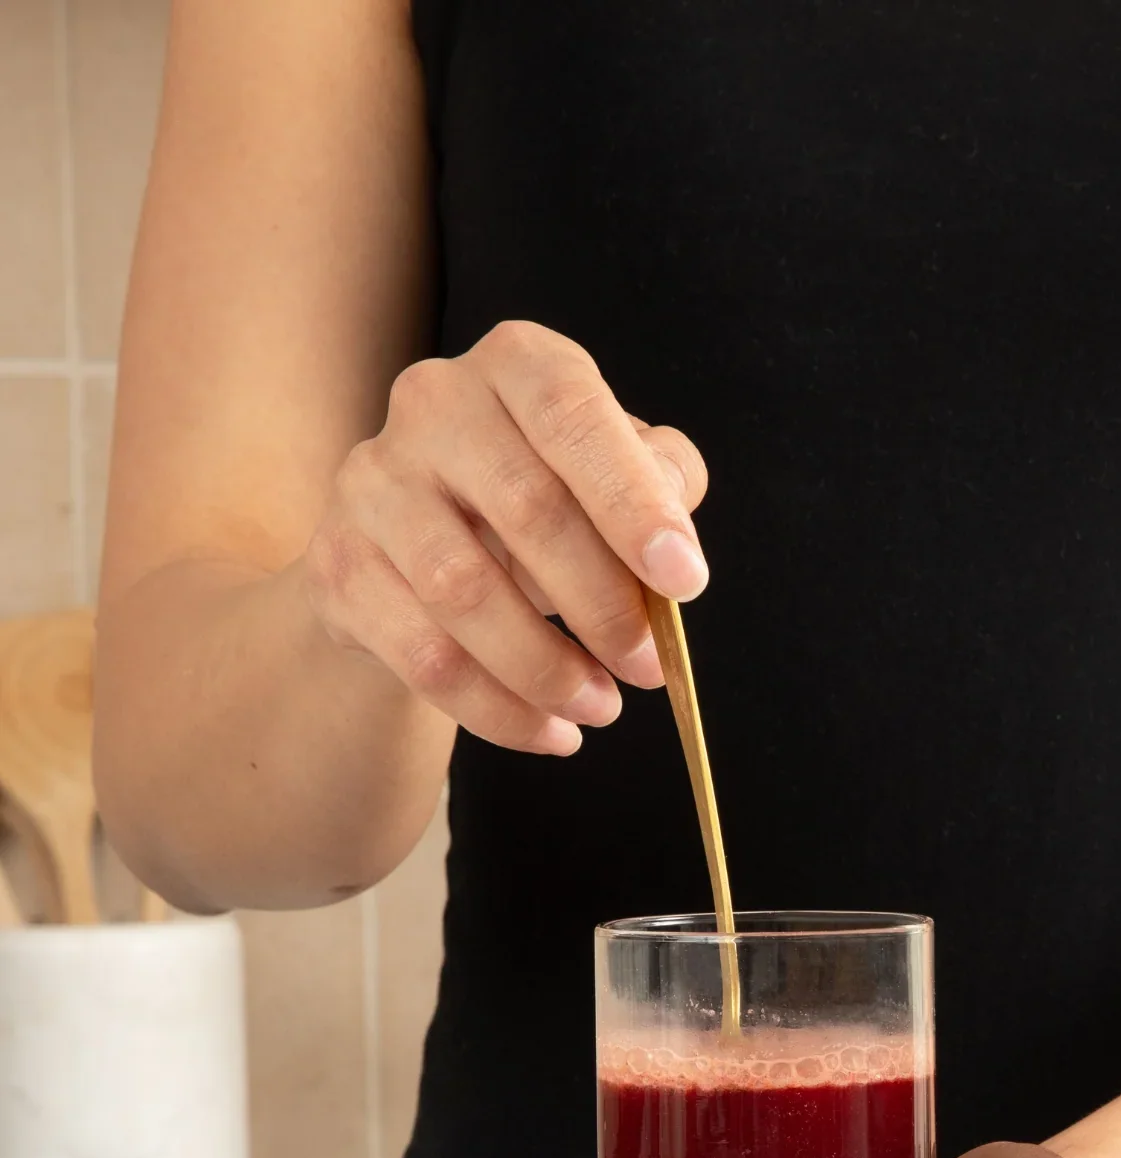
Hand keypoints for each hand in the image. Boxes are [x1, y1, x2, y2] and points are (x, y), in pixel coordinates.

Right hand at [302, 319, 707, 755]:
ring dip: (547, 668)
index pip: (573, 415)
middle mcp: (434, 403)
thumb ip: (658, 486)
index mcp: (518, 365)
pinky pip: (424, 655)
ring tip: (601, 708)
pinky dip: (499, 710)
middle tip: (647, 668)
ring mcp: (373, 482)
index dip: (632, 501)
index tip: (684, 581)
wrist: (420, 549)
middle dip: (604, 606)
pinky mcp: (338, 564)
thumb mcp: (611, 475)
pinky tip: (549, 732)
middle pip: (526, 509)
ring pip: (464, 592)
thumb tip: (674, 552)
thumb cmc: (545, 501)